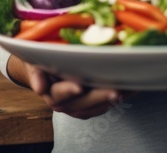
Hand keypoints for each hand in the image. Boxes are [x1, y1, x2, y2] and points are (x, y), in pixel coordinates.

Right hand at [7, 54, 133, 119]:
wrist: (45, 66)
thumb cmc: (41, 60)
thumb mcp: (35, 62)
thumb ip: (36, 74)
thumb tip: (39, 88)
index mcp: (50, 92)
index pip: (58, 94)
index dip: (68, 91)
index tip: (78, 87)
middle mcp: (65, 103)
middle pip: (82, 104)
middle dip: (98, 97)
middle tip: (114, 90)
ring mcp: (79, 106)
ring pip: (96, 107)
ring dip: (112, 99)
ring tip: (127, 88)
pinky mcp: (92, 105)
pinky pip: (105, 105)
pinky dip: (119, 97)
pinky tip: (131, 87)